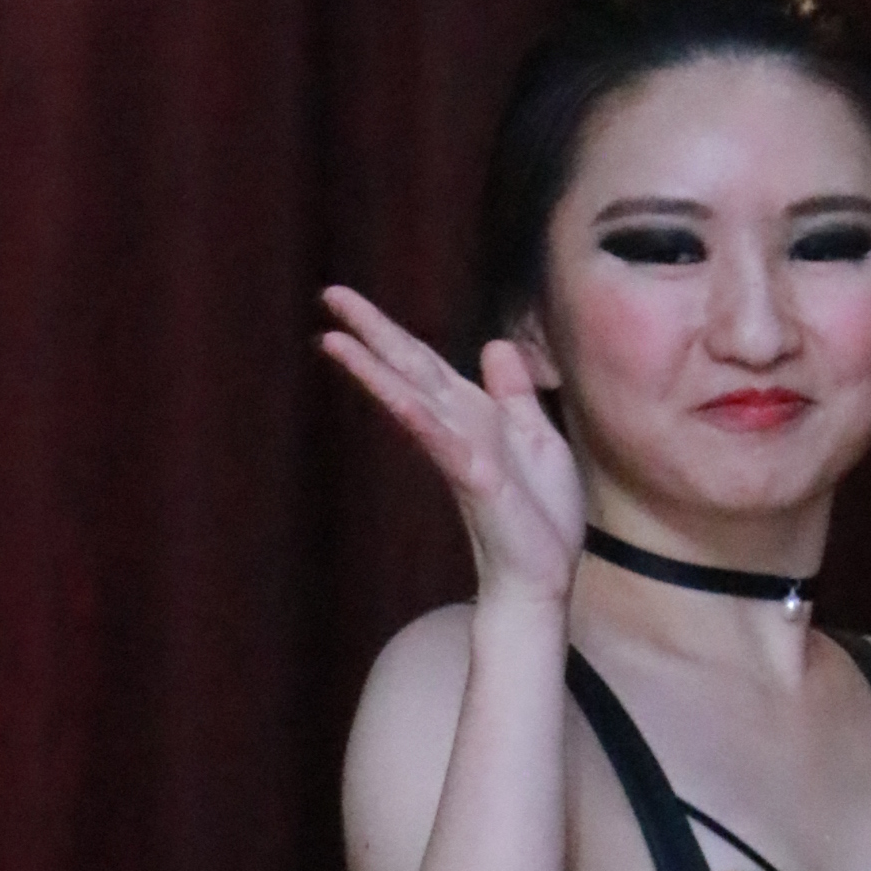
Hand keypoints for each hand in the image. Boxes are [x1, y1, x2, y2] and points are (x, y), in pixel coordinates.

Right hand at [320, 288, 585, 606]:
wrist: (541, 575)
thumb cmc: (538, 516)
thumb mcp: (538, 437)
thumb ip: (514, 393)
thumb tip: (494, 344)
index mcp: (472, 414)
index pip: (423, 362)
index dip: (389, 330)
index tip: (346, 301)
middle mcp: (457, 428)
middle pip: (408, 369)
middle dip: (371, 332)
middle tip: (328, 294)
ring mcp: (460, 454)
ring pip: (411, 400)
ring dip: (374, 369)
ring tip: (334, 340)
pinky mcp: (476, 481)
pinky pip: (443, 443)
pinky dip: (420, 417)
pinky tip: (396, 396)